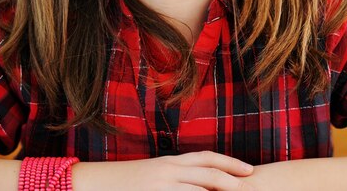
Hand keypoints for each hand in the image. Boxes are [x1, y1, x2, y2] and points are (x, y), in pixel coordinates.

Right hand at [72, 151, 255, 190]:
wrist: (95, 184)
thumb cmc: (129, 182)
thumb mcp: (157, 173)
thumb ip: (179, 174)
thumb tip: (204, 182)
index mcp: (172, 162)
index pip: (208, 157)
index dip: (231, 163)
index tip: (249, 170)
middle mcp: (168, 171)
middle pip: (209, 174)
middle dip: (233, 181)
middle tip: (251, 188)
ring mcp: (160, 187)